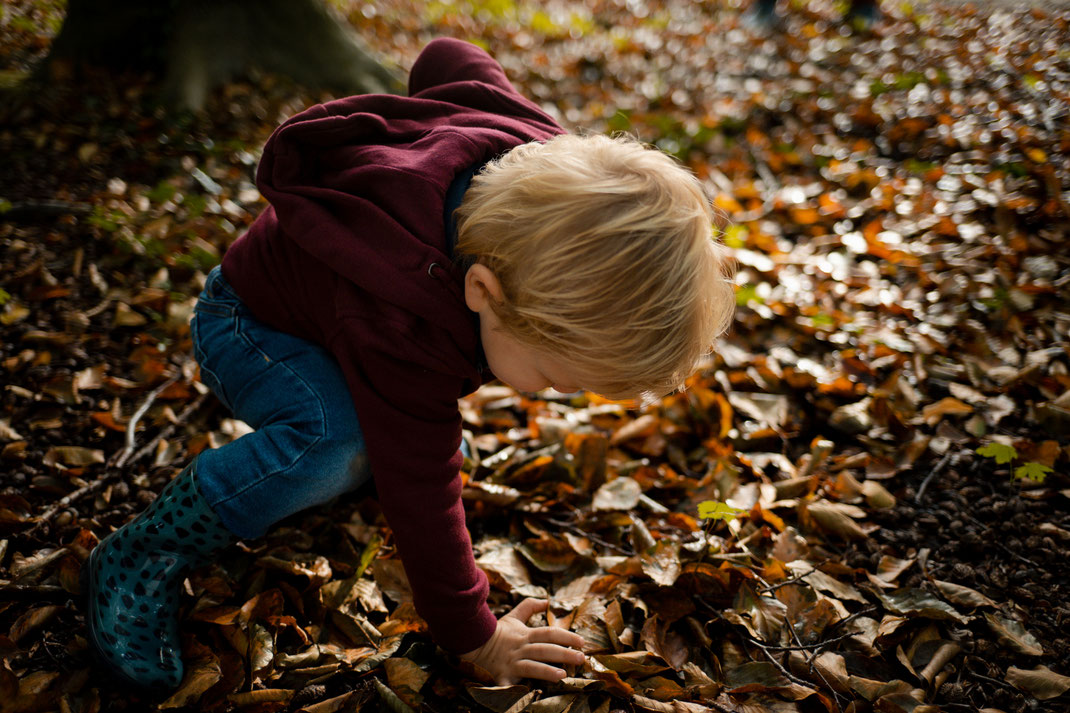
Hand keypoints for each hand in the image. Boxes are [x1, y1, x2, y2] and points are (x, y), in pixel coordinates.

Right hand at [459, 598, 585, 684]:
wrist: (474, 641)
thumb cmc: (498, 631)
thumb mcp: (514, 616)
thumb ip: (530, 606)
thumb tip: (546, 600)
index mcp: (525, 634)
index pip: (549, 633)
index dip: (566, 636)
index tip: (582, 641)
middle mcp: (520, 648)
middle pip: (545, 650)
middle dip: (564, 653)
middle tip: (581, 658)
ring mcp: (511, 663)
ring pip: (531, 667)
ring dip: (546, 671)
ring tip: (562, 675)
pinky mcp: (502, 676)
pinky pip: (508, 685)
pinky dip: (514, 692)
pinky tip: (525, 699)